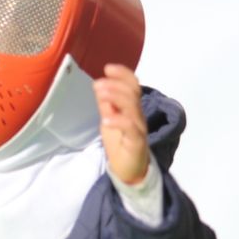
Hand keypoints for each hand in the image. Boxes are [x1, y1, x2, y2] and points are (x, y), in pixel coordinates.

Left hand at [95, 64, 149, 184]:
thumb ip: (106, 104)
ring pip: (133, 107)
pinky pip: (131, 128)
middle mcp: (138, 115)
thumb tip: (99, 84)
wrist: (130, 171)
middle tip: (98, 84)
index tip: (108, 68)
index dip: (123, 74)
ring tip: (100, 94)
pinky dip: (119, 121)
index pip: (133, 85)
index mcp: (132, 108)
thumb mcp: (109, 119)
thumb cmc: (120, 143)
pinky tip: (106, 119)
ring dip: (116, 97)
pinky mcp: (137, 143)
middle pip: (133, 93)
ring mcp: (139, 128)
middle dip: (115, 85)